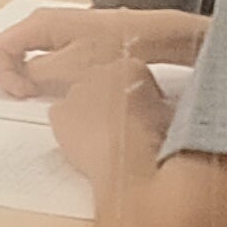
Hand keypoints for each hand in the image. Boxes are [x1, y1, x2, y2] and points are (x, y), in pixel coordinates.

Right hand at [0, 6, 202, 97]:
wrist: (148, 35)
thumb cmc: (116, 45)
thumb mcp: (70, 66)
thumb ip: (37, 73)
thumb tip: (22, 80)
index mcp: (38, 23)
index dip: (4, 75)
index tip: (23, 93)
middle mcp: (42, 22)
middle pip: (9, 51)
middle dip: (15, 76)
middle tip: (31, 95)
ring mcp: (54, 29)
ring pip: (25, 55)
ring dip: (30, 76)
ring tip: (49, 91)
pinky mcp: (67, 37)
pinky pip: (41, 56)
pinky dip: (44, 72)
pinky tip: (62, 83)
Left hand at [50, 59, 171, 188]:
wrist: (132, 160)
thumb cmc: (155, 140)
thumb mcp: (167, 112)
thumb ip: (153, 102)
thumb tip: (150, 111)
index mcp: (132, 66)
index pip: (126, 75)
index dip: (132, 96)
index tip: (137, 112)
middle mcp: (100, 71)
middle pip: (98, 83)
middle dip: (105, 101)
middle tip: (117, 126)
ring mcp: (76, 91)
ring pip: (77, 99)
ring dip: (85, 113)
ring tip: (102, 139)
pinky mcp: (59, 112)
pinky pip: (60, 115)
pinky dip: (66, 127)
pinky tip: (82, 143)